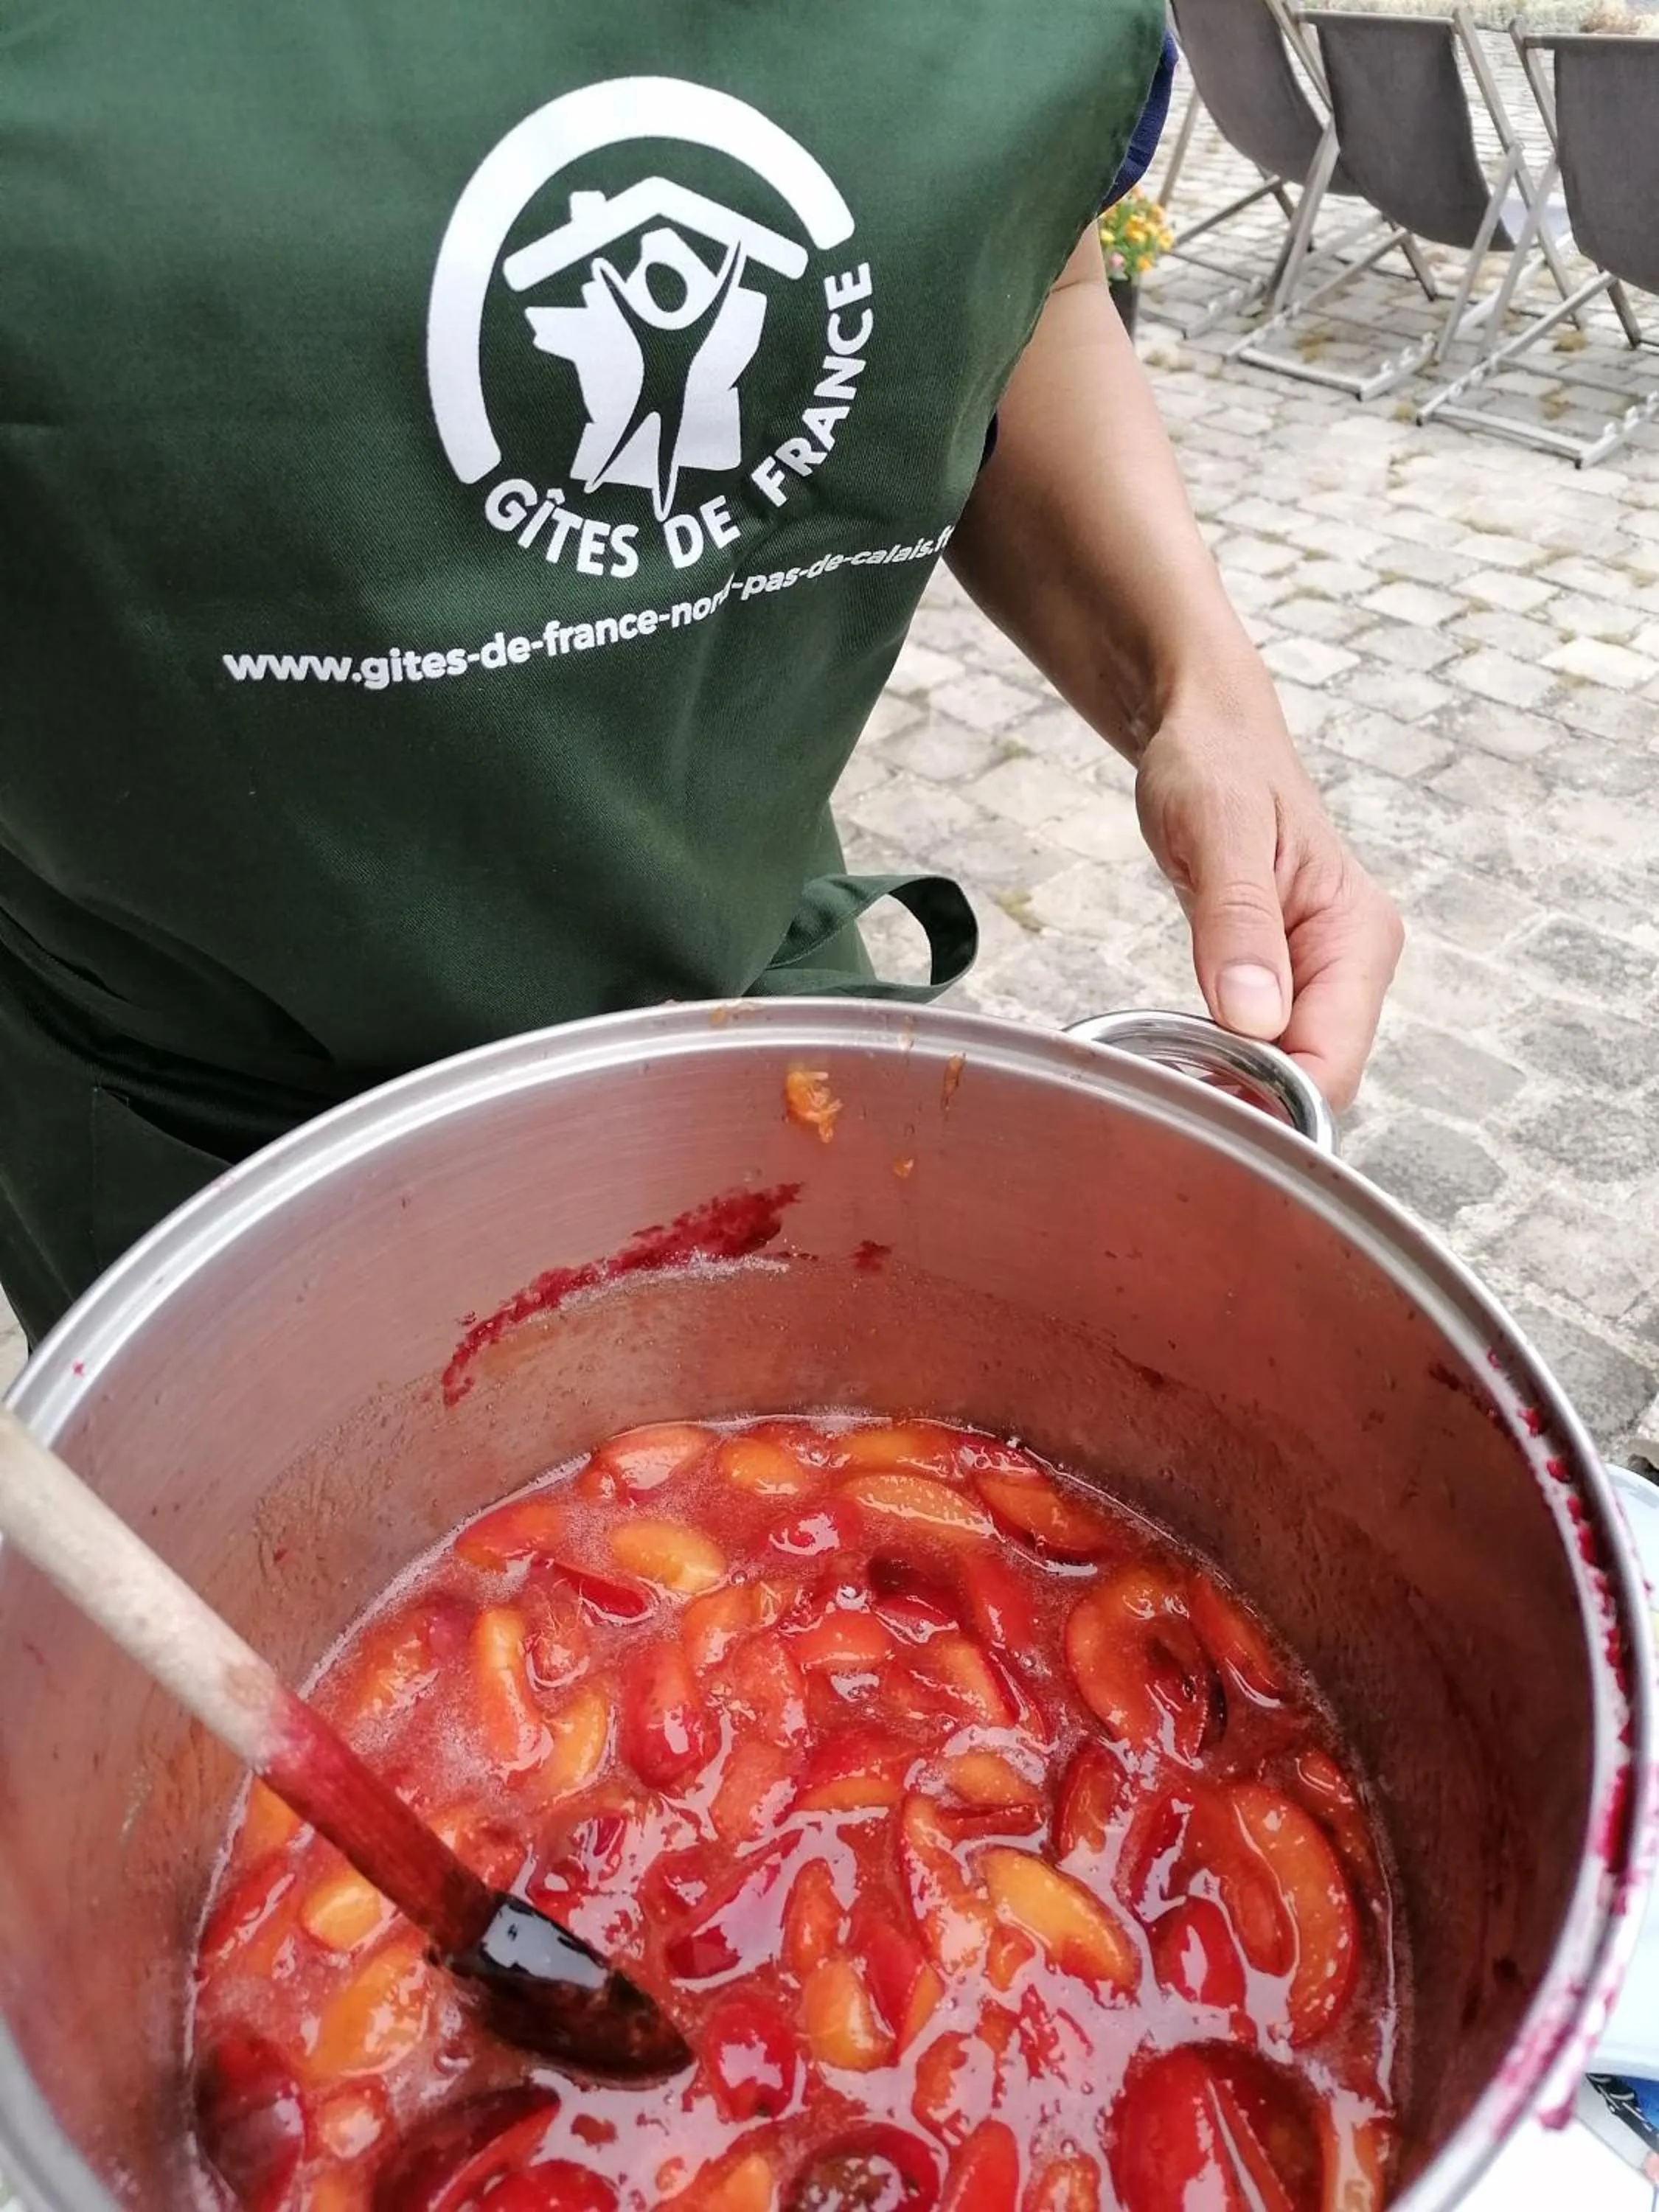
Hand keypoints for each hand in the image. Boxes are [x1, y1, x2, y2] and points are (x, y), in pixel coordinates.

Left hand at [1133, 663, 1402, 1110]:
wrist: (1205, 731)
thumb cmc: (1216, 764)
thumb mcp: (1220, 830)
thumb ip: (1239, 922)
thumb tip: (1257, 1020)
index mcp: (1358, 937)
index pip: (1333, 1066)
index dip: (1272, 1101)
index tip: (1200, 1098)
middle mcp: (1350, 966)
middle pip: (1311, 1084)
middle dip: (1246, 1101)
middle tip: (1164, 1089)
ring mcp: (1317, 976)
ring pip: (1282, 1074)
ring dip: (1228, 1085)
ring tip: (1163, 1071)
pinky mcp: (1281, 978)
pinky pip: (1257, 1047)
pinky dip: (1217, 1060)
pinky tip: (1175, 1053)